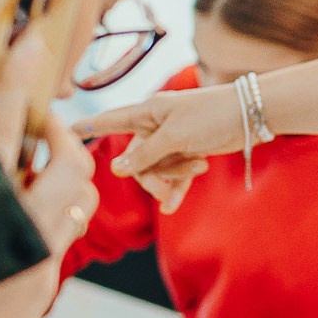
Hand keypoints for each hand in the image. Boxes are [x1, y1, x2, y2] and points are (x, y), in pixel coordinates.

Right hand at [0, 32, 98, 317]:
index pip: (4, 123)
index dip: (20, 78)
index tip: (33, 44)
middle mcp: (18, 223)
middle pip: (69, 160)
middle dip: (61, 135)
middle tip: (41, 125)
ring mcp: (38, 255)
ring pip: (78, 199)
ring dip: (64, 178)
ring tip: (34, 172)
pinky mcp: (43, 283)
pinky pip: (62, 236)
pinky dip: (51, 218)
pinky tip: (23, 221)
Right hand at [74, 85, 244, 193]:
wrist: (251, 114)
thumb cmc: (211, 115)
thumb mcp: (175, 136)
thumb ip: (145, 154)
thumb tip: (116, 169)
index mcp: (147, 112)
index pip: (110, 120)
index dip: (89, 126)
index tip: (65, 129)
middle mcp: (156, 125)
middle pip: (136, 159)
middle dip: (150, 175)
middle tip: (166, 186)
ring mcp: (173, 139)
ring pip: (157, 169)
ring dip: (172, 176)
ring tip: (197, 168)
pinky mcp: (189, 151)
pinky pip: (174, 174)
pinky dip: (177, 187)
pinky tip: (174, 206)